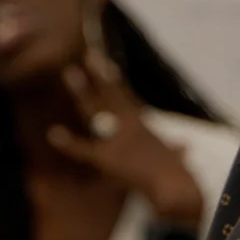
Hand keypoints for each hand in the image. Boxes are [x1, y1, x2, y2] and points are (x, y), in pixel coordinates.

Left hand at [49, 50, 205, 225]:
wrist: (173, 185)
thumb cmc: (175, 174)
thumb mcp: (175, 156)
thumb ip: (175, 149)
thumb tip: (186, 146)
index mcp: (142, 126)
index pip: (125, 96)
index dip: (112, 79)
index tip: (102, 61)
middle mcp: (129, 126)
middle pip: (110, 96)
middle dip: (97, 76)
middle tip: (87, 54)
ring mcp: (116, 140)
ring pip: (95, 111)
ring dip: (82, 92)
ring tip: (69, 72)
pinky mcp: (105, 159)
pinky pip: (83, 149)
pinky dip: (68, 142)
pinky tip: (53, 133)